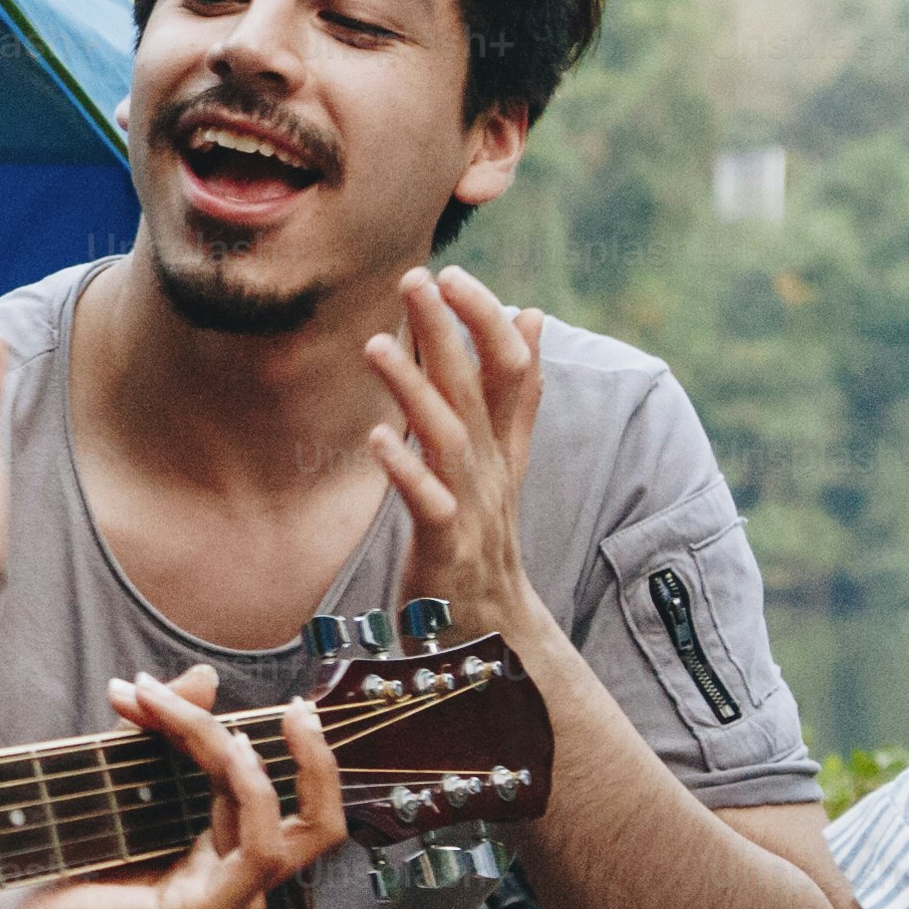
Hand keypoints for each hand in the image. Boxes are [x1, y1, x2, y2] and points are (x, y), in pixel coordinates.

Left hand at [0, 664, 345, 908]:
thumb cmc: (73, 861)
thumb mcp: (126, 781)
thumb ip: (162, 732)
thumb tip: (205, 676)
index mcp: (230, 858)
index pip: (274, 793)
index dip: (254, 737)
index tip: (201, 691)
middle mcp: (242, 886)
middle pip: (320, 823)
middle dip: (318, 760)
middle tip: (298, 707)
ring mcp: (231, 907)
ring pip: (282, 824)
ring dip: (242, 757)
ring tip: (197, 717)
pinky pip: (259, 851)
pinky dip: (253, 795)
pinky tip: (232, 756)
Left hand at [363, 267, 544, 641]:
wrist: (490, 634)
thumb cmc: (476, 539)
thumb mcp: (497, 461)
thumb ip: (508, 394)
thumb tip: (532, 314)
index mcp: (503, 450)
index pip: (512, 371)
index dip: (488, 321)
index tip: (454, 274)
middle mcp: (494, 472)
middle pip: (478, 390)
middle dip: (451, 332)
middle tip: (419, 277)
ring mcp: (473, 511)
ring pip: (450, 439)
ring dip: (415, 389)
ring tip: (376, 344)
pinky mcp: (447, 551)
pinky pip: (430, 505)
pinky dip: (407, 470)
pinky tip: (378, 439)